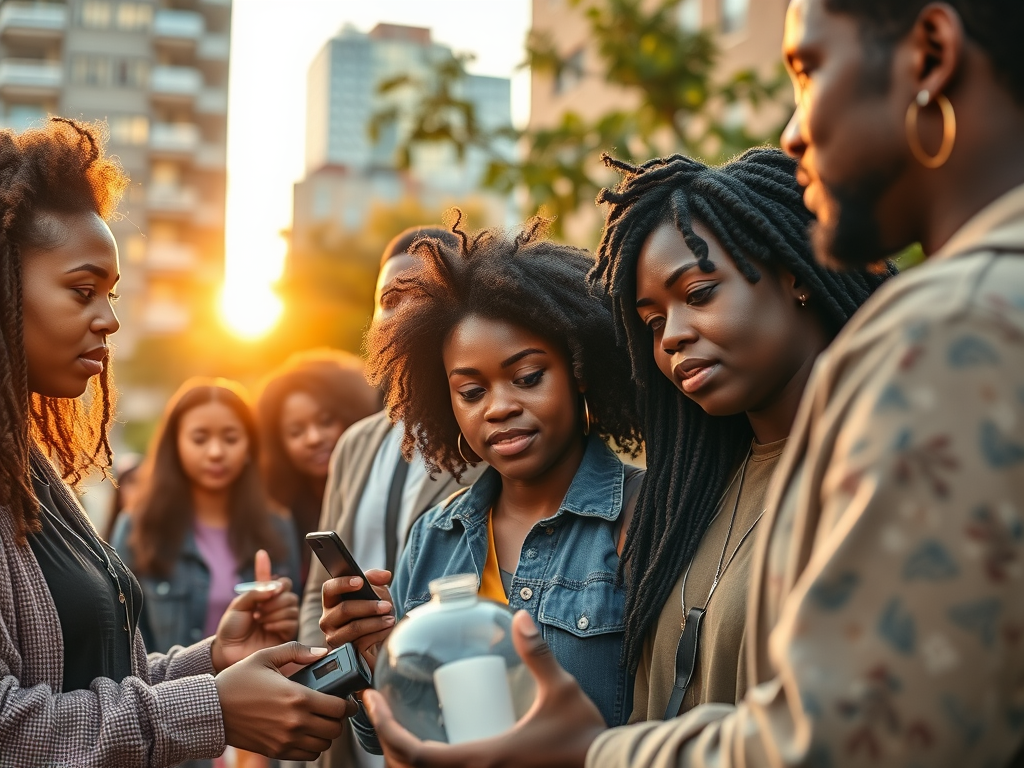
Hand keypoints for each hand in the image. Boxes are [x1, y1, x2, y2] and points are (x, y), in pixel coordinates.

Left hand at [212, 549, 297, 671]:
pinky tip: (267, 628)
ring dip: (274, 613)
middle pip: (288, 592)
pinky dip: (279, 623)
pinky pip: (292, 621)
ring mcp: (282, 619)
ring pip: (292, 606)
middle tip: (259, 610)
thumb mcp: (238, 606)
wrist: (229, 652)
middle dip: (273, 600)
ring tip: (260, 621)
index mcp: (263, 597)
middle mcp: (275, 606)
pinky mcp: (287, 634)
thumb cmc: (231, 630)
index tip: (260, 554)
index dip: (266, 566)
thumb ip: (256, 592)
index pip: (272, 579)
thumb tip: (274, 587)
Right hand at [216, 642, 355, 760]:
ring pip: (323, 744)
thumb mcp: (265, 656)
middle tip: (333, 708)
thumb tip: (322, 652)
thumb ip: (296, 651)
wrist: (211, 710)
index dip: (348, 703)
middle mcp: (295, 722)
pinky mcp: (276, 751)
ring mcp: (286, 740)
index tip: (347, 699)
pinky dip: (312, 746)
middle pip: (335, 729)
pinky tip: (305, 731)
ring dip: (326, 733)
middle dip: (338, 718)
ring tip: (319, 720)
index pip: (339, 708)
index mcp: (297, 697)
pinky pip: (307, 755)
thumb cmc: (237, 681)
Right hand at [320, 569, 394, 669]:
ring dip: (375, 622)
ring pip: (354, 627)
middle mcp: (328, 619)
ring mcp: (333, 637)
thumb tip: (385, 575)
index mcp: (332, 602)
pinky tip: (386, 631)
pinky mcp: (343, 652)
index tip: (360, 582)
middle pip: (344, 609)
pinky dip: (377, 635)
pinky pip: (360, 642)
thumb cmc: (372, 615)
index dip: (343, 583)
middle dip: (369, 606)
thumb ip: (376, 580)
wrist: (377, 642)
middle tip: (387, 606)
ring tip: (390, 619)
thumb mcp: (375, 594)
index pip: (329, 588)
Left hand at [363, 611, 604, 767]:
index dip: (385, 728)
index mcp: (482, 760)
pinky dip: (426, 765)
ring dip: (404, 756)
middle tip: (381, 708)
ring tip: (399, 722)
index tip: (372, 699)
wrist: (602, 766)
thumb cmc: (581, 735)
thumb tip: (520, 617)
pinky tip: (430, 742)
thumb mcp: (561, 689)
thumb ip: (538, 653)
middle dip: (387, 743)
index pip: (416, 755)